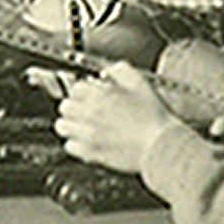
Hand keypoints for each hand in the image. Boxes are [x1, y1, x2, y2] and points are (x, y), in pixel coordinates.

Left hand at [53, 62, 182, 174]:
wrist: (161, 144)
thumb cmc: (153, 116)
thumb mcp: (140, 82)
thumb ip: (119, 70)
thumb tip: (106, 72)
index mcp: (100, 95)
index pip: (75, 88)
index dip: (84, 91)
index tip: (91, 95)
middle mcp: (89, 114)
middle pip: (65, 106)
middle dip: (75, 106)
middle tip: (85, 110)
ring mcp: (88, 134)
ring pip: (62, 126)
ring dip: (71, 124)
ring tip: (82, 125)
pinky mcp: (91, 153)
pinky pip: (70, 146)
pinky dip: (76, 143)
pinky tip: (87, 141)